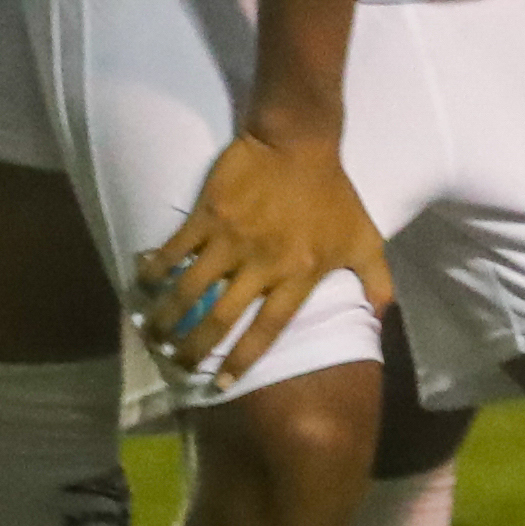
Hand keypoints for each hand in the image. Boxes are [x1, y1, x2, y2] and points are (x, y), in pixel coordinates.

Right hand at [137, 123, 394, 387]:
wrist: (300, 141)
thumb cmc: (333, 193)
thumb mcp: (365, 238)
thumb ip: (377, 280)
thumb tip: (380, 317)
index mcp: (299, 274)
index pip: (268, 329)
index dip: (243, 360)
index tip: (221, 384)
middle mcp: (262, 263)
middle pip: (220, 319)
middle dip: (194, 348)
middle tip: (176, 363)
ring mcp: (231, 239)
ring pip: (189, 290)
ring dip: (167, 317)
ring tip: (154, 334)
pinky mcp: (208, 214)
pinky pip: (174, 250)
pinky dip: (155, 270)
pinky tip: (143, 284)